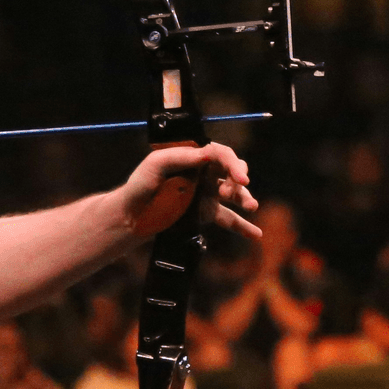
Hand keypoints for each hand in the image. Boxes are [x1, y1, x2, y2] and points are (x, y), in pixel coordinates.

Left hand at [119, 142, 257, 239]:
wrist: (132, 216)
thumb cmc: (140, 185)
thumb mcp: (156, 164)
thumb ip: (182, 156)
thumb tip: (208, 153)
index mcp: (193, 157)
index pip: (220, 154)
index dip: (234, 164)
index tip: (240, 178)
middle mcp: (204, 173)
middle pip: (232, 171)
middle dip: (239, 179)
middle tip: (233, 191)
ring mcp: (207, 194)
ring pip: (234, 193)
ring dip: (245, 198)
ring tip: (251, 206)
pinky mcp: (206, 214)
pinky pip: (229, 219)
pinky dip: (243, 227)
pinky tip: (256, 235)